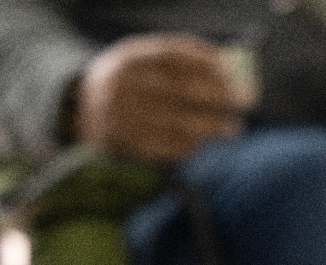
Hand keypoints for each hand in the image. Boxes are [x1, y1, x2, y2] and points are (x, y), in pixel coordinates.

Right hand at [70, 35, 251, 162]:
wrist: (80, 108)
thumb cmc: (132, 81)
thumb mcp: (148, 60)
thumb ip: (185, 61)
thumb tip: (235, 69)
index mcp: (131, 56)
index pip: (178, 57)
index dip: (212, 68)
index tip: (239, 79)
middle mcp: (122, 83)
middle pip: (179, 90)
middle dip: (218, 98)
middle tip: (245, 105)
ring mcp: (119, 115)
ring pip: (175, 123)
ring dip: (210, 128)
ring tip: (232, 129)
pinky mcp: (121, 143)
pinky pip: (163, 147)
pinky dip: (189, 146)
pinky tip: (204, 144)